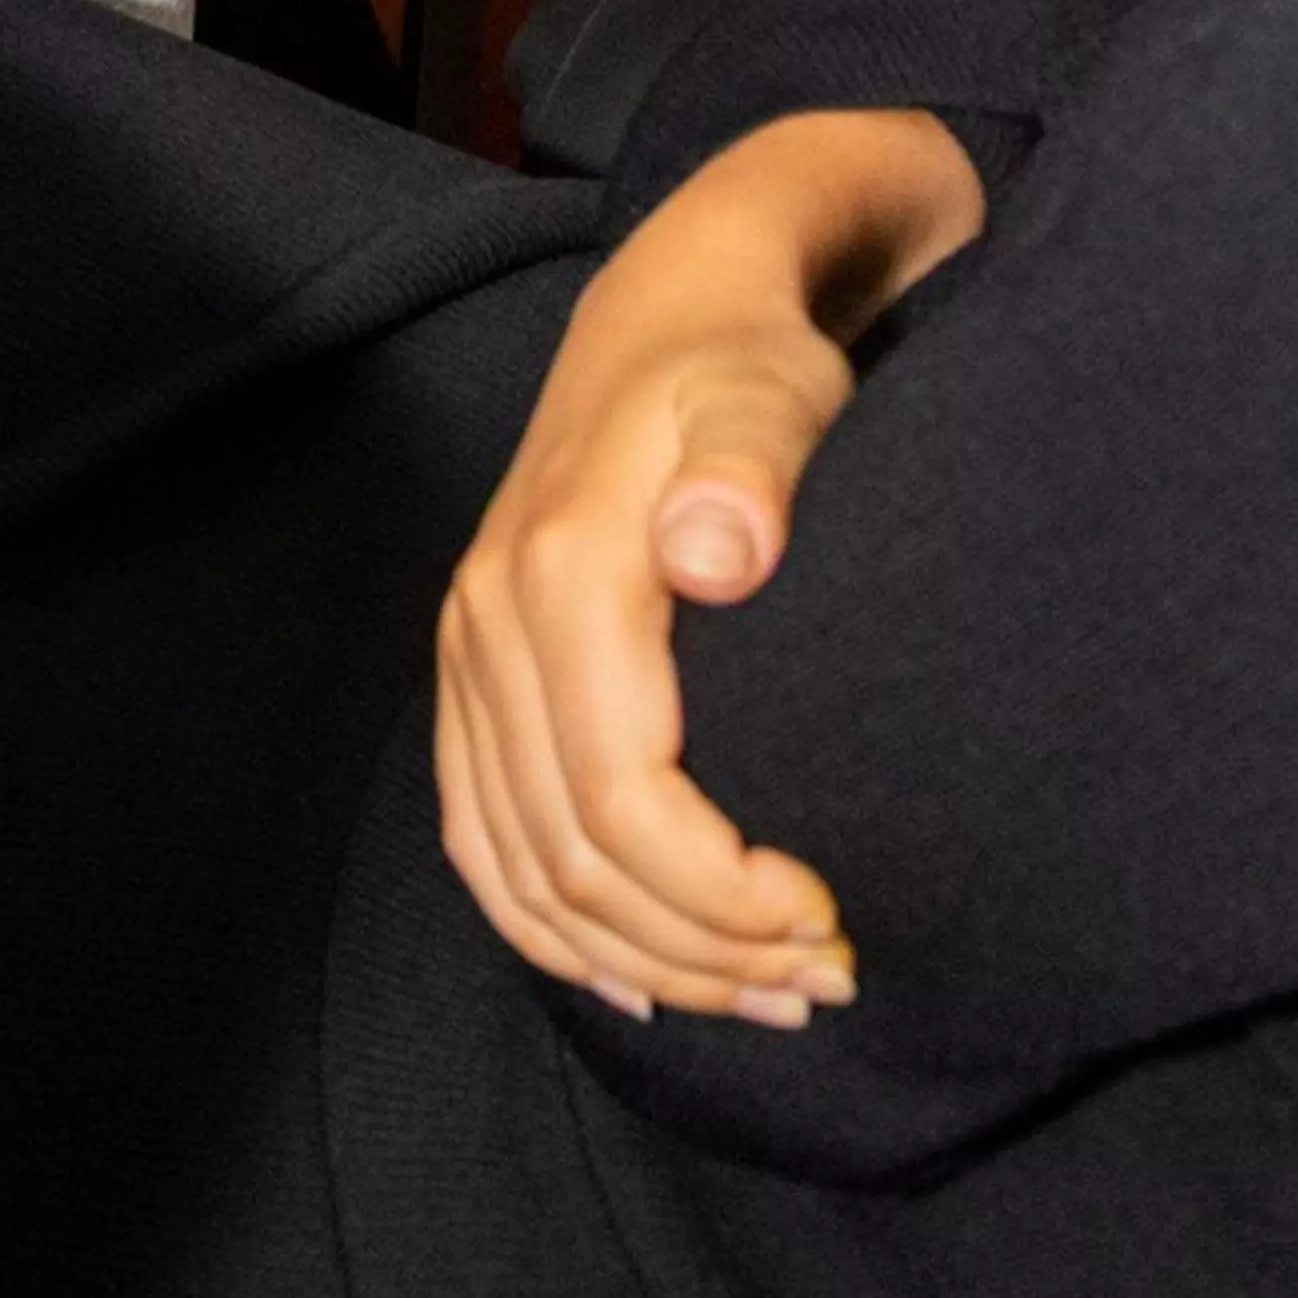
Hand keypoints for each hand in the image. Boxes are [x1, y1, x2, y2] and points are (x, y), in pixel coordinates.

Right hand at [433, 112, 976, 1026]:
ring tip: (767, 994)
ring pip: (526, 870)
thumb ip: (748, 466)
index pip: (623, 800)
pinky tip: (635, 983)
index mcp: (558, 573)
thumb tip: (713, 548)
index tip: (830, 920)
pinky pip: (483, 842)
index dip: (720, 895)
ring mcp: (468, 652)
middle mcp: (489, 622)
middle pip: (574, 857)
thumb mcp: (771, 389)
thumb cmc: (744, 359)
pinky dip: (551, 930)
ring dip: (642, 960)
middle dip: (700, 949)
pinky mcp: (471, 673)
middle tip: (827, 981)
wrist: (671, 304)